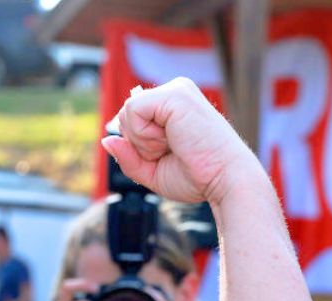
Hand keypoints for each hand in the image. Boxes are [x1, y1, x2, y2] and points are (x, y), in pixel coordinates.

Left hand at [102, 78, 263, 204]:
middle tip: (171, 151)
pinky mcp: (174, 94)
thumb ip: (128, 156)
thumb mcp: (152, 170)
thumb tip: (106, 139)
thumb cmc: (197, 176)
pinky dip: (144, 136)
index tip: (168, 155)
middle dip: (139, 143)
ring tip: (174, 146)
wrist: (225, 180)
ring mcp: (176, 90)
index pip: (131, 119)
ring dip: (143, 141)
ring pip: (127, 112)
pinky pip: (132, 110)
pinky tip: (170, 140)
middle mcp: (175, 91)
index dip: (138, 145)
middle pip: (125, 115)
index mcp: (173, 106)